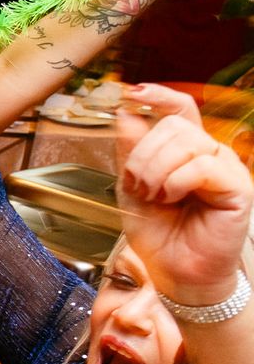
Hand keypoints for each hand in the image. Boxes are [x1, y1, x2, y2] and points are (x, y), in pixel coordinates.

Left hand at [115, 84, 252, 303]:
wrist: (175, 272)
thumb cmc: (159, 235)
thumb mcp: (131, 189)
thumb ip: (130, 152)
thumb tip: (126, 113)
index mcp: (183, 151)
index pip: (179, 109)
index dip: (159, 95)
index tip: (133, 92)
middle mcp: (208, 154)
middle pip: (174, 125)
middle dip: (143, 153)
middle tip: (138, 185)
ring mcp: (225, 168)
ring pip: (187, 142)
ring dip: (156, 169)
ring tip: (154, 195)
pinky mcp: (237, 187)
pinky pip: (203, 165)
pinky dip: (177, 180)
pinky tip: (171, 198)